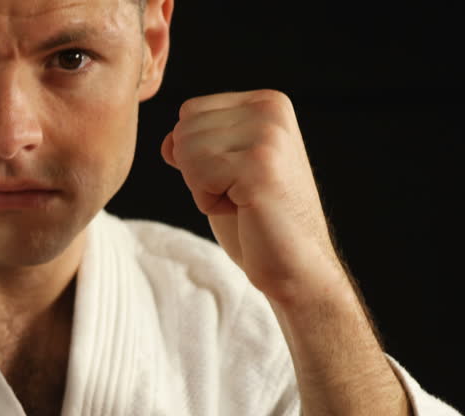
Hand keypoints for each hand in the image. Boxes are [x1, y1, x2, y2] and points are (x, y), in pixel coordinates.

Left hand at [161, 89, 343, 305]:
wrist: (295, 265)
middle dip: (197, 173)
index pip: (189, 112)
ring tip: (242, 201)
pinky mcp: (260, 166)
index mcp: (266, 102)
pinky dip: (208, 203)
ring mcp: (268, 136)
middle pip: (183, 130)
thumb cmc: (255, 220)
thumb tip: (168, 140)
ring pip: (185, 152)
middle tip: (239, 194)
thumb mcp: (220, 169)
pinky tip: (244, 210)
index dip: (197, 155)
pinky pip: (196, 176)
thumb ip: (195, 143)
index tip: (236, 177)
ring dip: (203, 188)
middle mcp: (271, 109)